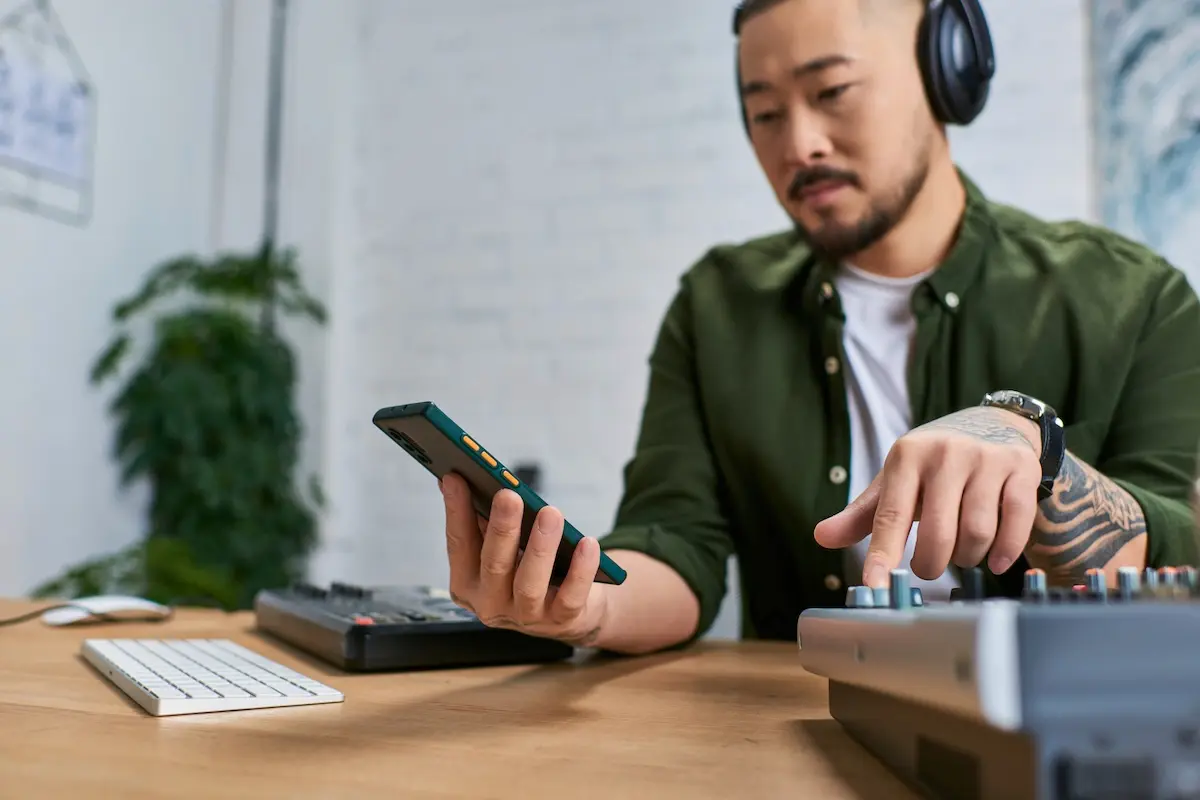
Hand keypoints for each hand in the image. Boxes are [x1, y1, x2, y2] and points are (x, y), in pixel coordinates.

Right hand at [440, 472, 607, 645]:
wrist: (568, 612)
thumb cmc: (527, 568)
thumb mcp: (501, 548)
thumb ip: (481, 519)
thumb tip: (456, 479)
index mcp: (468, 583)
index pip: (458, 545)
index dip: (456, 511)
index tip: (455, 478)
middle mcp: (491, 605)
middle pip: (494, 565)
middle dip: (502, 528)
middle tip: (508, 495)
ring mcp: (526, 617)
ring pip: (529, 584)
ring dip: (541, 547)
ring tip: (551, 513)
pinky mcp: (561, 621)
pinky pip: (570, 596)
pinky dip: (581, 569)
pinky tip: (587, 542)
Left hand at [813, 406, 1043, 587]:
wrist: (989, 425)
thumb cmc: (932, 466)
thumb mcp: (895, 483)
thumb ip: (861, 515)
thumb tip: (821, 537)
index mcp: (907, 456)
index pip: (891, 515)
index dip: (883, 555)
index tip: (875, 586)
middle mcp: (946, 453)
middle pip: (939, 532)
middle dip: (931, 563)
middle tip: (928, 568)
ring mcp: (987, 459)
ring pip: (977, 532)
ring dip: (967, 557)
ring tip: (960, 553)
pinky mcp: (1022, 468)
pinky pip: (1016, 523)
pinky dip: (1004, 550)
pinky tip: (994, 560)